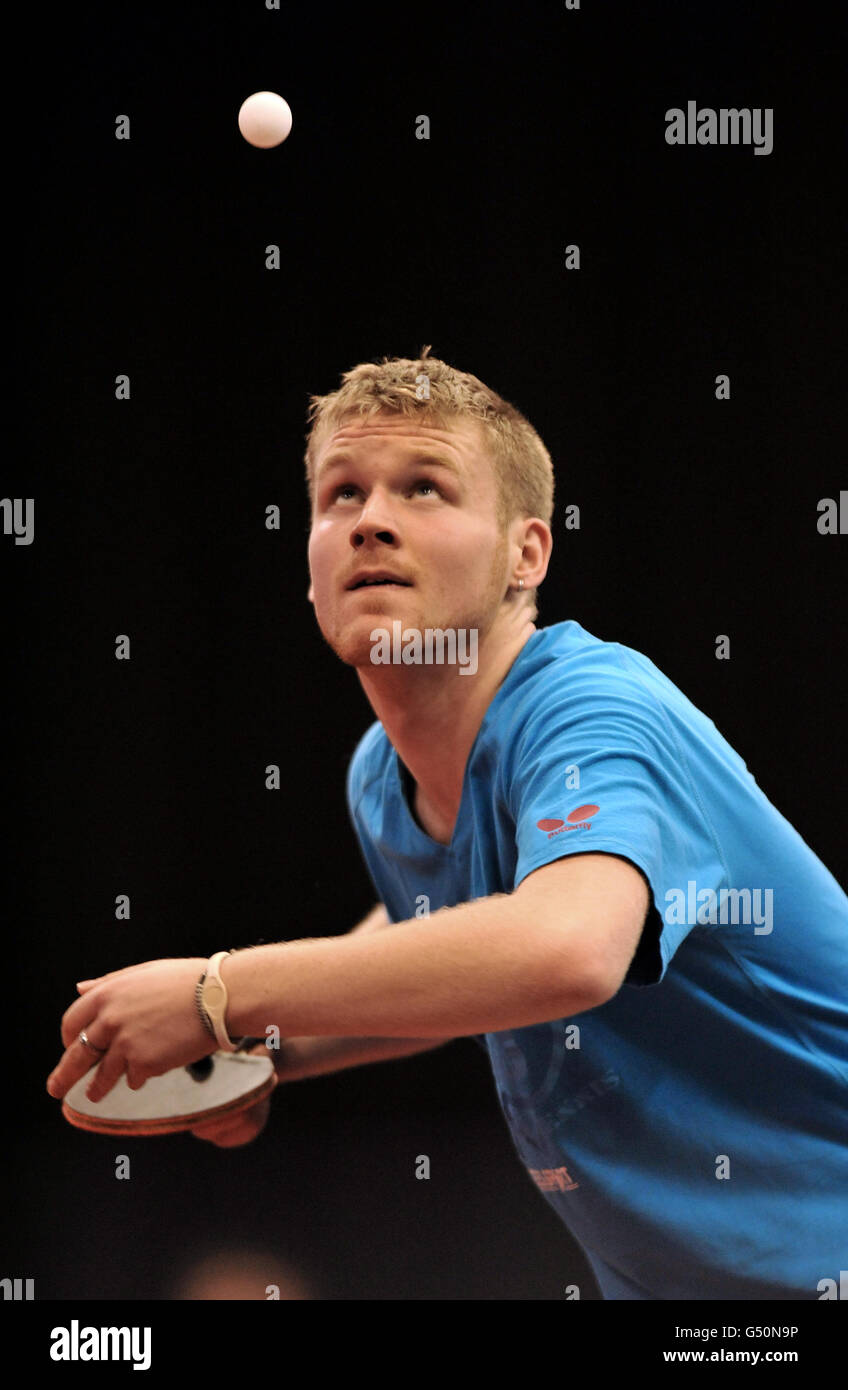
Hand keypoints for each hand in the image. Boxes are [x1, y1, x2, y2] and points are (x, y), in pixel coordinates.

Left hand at [46, 957, 213, 1103]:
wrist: (218, 996)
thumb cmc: (187, 980)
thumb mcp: (142, 972)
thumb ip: (108, 983)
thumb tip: (80, 988)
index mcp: (107, 994)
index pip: (72, 1021)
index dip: (70, 1037)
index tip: (72, 1046)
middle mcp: (110, 1020)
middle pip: (77, 1055)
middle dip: (63, 1076)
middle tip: (55, 1089)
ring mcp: (125, 1044)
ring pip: (102, 1075)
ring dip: (97, 1088)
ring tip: (94, 1095)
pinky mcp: (144, 1064)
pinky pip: (133, 1079)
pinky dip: (139, 1078)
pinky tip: (150, 1070)